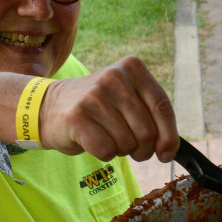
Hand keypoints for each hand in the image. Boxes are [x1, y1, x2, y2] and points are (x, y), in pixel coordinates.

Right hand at [39, 57, 178, 163]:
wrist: (51, 107)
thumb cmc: (100, 109)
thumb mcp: (129, 100)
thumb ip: (153, 119)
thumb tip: (170, 151)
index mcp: (132, 68)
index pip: (162, 107)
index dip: (169, 136)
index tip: (166, 154)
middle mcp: (114, 77)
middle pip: (147, 131)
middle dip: (142, 149)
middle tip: (129, 147)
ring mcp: (94, 95)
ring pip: (127, 144)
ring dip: (121, 150)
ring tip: (107, 136)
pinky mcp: (77, 116)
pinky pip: (106, 150)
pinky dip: (104, 154)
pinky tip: (93, 140)